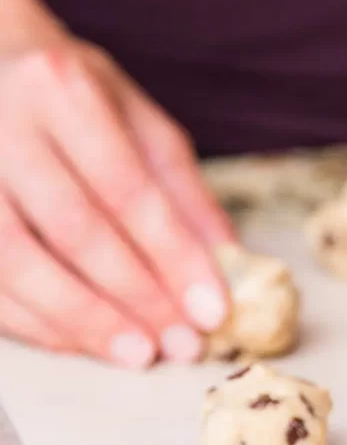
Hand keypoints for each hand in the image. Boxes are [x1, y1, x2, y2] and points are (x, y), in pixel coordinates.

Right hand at [0, 29, 234, 365]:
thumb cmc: (73, 94)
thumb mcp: (138, 120)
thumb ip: (181, 189)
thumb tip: (227, 259)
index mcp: (62, 89)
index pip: (127, 189)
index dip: (172, 256)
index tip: (211, 309)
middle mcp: (2, 125)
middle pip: (75, 230)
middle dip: (135, 297)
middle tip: (179, 343)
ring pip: (16, 262)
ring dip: (83, 320)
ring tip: (137, 354)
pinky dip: (32, 321)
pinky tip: (78, 343)